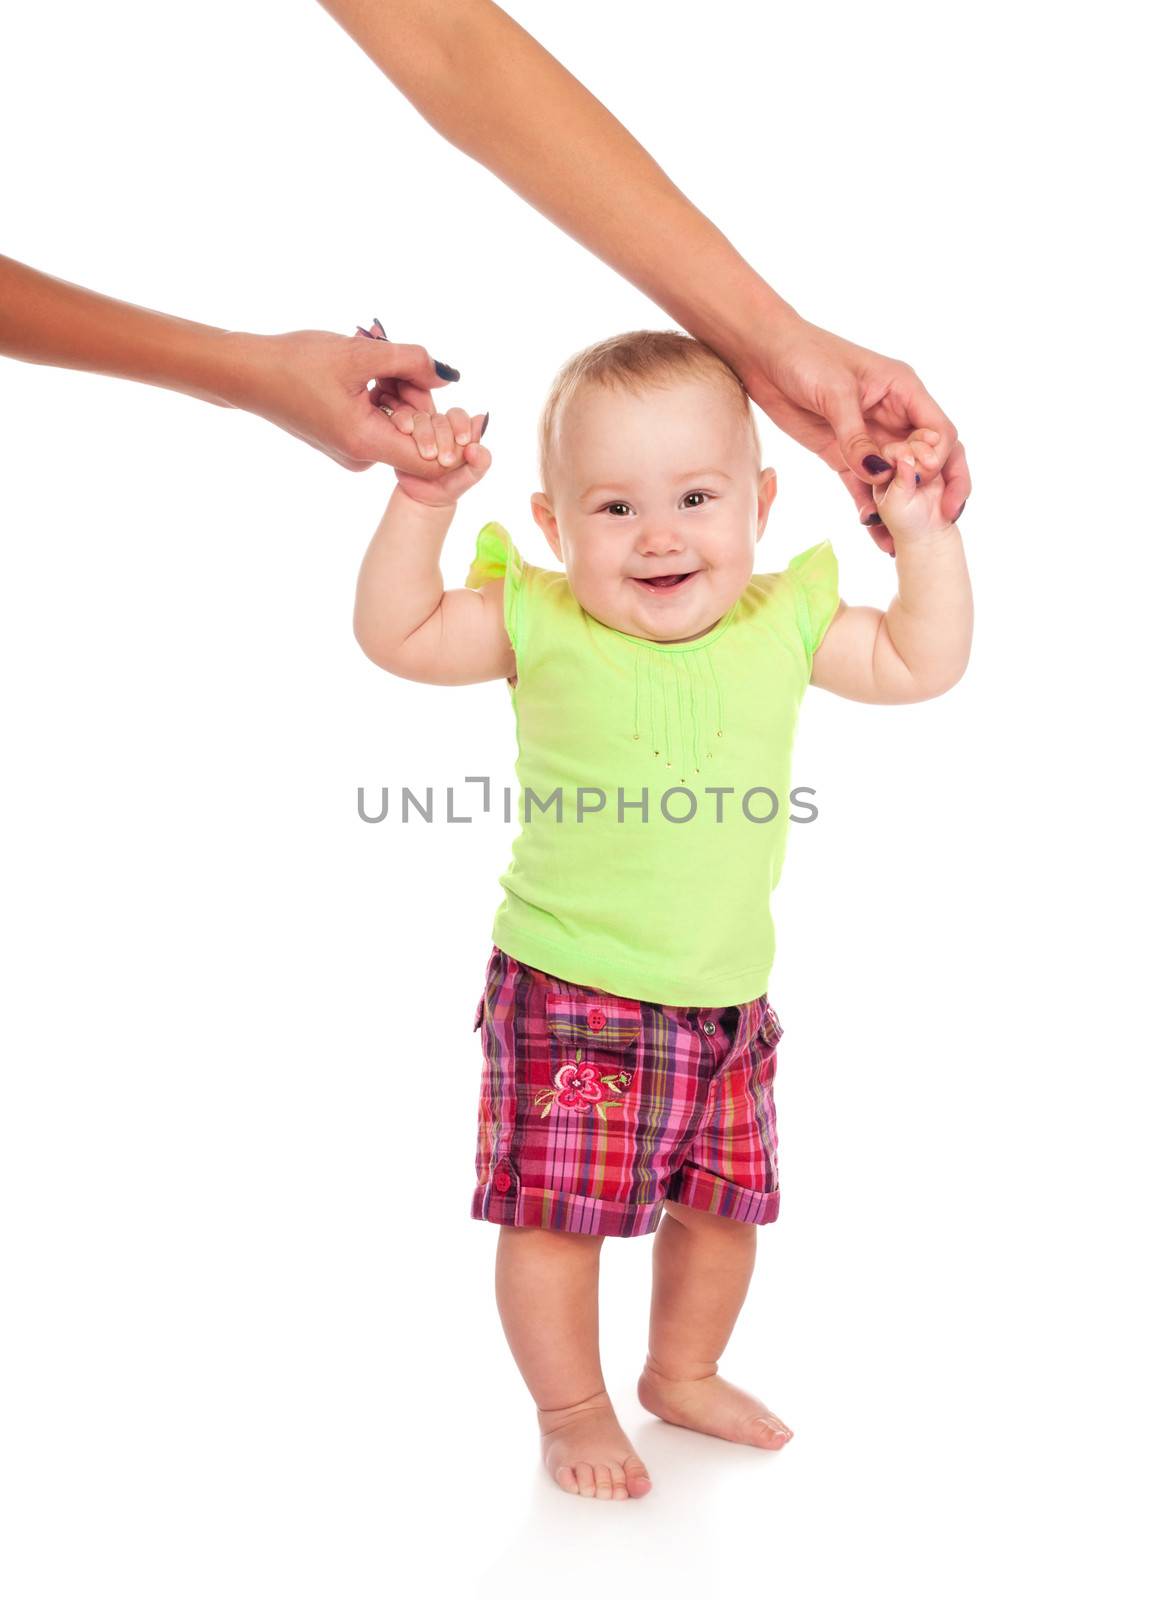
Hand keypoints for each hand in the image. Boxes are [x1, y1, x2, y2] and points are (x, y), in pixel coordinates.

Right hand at [229, 322, 481, 476]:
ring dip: (400, 391)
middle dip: (419, 397)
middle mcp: (363, 457)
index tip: (453, 404)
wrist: (250, 374)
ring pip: (400, 425)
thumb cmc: (295, 363)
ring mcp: (355, 452)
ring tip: (372, 363)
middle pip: (418, 436)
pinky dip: (384, 397)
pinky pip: (382, 423)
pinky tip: (364, 374)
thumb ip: (411, 362)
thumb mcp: (359, 354)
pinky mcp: (348, 442)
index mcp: (367, 443)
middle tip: (397, 363)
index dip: (451, 436)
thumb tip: (446, 375)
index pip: (433, 461)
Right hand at [394, 408, 490, 506]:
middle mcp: (439, 425)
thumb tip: (476, 446)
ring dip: (425, 435)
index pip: (458, 416)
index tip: (463, 442)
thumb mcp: (472, 475)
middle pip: (440, 419)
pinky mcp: (403, 432)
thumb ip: (482, 460)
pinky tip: (407, 432)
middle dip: (444, 438)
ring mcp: (420, 427)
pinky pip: (401, 418)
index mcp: (458, 429)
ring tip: (429, 456)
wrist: (426, 497)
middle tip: (446, 461)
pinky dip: (404, 421)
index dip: (461, 425)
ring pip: (421, 419)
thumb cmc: (452, 483)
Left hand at [741, 315, 970, 554]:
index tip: (921, 481)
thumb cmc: (804, 354)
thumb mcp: (834, 392)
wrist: (762, 355)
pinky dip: (872, 510)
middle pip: (929, 460)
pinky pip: (865, 487)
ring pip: (898, 480)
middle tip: (938, 524)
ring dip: (903, 510)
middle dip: (936, 492)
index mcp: (904, 391)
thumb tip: (880, 475)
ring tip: (905, 544)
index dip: (938, 460)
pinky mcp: (844, 455)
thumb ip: (856, 435)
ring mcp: (870, 439)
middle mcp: (894, 417)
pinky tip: (876, 535)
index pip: (939, 432)